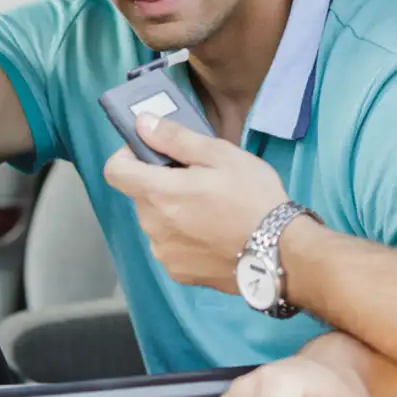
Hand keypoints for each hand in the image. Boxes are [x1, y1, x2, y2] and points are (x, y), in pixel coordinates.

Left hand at [103, 114, 289, 292]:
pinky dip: (184, 237)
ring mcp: (165, 253)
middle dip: (161, 183)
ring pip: (156, 221)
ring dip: (172, 211)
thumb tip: (142, 123)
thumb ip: (175, 138)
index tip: (150, 153)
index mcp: (158, 193)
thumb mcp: (220, 155)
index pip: (114, 171)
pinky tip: (214, 234)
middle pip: (141, 195)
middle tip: (199, 179)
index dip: (127, 156)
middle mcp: (153, 226)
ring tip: (211, 209)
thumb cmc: (253, 198)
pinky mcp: (179, 273)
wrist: (281, 253)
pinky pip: (171, 246)